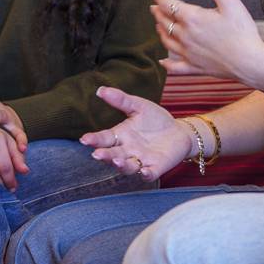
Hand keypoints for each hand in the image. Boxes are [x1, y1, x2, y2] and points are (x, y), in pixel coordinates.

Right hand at [80, 86, 195, 182]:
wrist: (179, 132)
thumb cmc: (156, 119)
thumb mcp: (139, 106)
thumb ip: (121, 100)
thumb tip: (100, 89)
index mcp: (121, 136)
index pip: (104, 139)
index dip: (94, 140)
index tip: (85, 139)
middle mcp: (127, 151)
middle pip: (112, 155)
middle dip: (105, 156)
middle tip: (97, 154)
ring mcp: (141, 160)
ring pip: (128, 167)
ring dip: (121, 165)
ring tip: (117, 160)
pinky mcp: (156, 167)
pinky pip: (149, 174)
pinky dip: (146, 174)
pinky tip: (144, 171)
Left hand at [155, 0, 263, 80]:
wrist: (249, 62)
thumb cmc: (242, 30)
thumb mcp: (229, 0)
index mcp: (192, 18)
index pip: (169, 6)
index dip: (162, 0)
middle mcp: (185, 36)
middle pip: (165, 23)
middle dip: (158, 14)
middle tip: (154, 8)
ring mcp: (188, 54)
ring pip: (167, 42)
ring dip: (160, 32)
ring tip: (158, 26)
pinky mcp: (194, 68)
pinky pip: (175, 67)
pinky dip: (166, 64)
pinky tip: (162, 62)